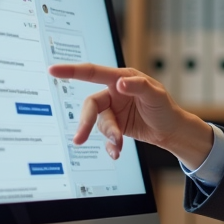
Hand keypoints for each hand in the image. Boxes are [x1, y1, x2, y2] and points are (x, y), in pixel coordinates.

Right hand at [47, 63, 212, 167]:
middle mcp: (113, 93)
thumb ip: (138, 86)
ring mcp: (112, 110)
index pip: (93, 73)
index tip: (53, 71)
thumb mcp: (156, 95)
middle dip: (87, 122)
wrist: (171, 130)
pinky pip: (104, 136)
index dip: (72, 71)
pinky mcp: (114, 125)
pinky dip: (109, 145)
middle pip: (91, 105)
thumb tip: (120, 83)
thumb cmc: (165, 108)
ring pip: (99, 123)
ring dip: (108, 136)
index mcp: (121, 78)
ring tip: (119, 146)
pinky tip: (116, 152)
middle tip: (80, 139)